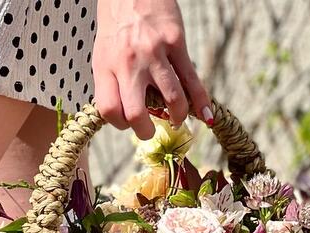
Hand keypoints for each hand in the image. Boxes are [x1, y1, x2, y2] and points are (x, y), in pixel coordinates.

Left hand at [92, 0, 212, 137]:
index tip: (128, 122)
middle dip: (146, 131)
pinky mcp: (176, 42)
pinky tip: (206, 115)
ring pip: (171, 99)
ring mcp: (154, 53)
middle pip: (136, 114)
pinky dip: (201, 101)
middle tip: (151, 130)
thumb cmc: (117, 24)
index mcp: (106, 67)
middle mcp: (128, 62)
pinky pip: (191, 79)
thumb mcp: (104, 55)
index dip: (120, 124)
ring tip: (176, 118)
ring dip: (176, 116)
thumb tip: (126, 114)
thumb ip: (113, 84)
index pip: (110, 111)